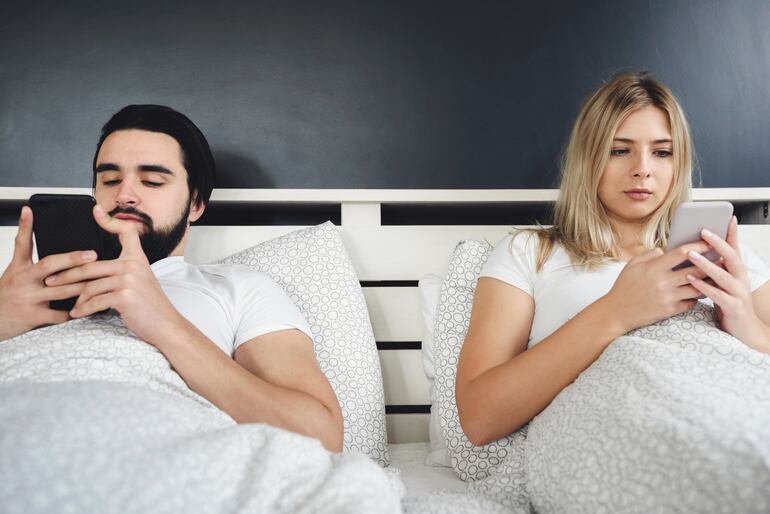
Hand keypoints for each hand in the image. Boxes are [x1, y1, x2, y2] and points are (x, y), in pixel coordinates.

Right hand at [0, 207, 95, 339]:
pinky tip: (89, 306)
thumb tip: (29, 217)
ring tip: (101, 280)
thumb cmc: (9, 293)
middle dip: (73, 260)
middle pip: (49, 265)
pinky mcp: (34, 317)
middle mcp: (23, 280)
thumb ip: (24, 248)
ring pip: (61, 290)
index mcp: (20, 267)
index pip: (22, 243)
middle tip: (93, 255)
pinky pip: (59, 314)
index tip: (31, 211)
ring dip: (83, 286)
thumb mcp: (14, 269)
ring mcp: (29, 299)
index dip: (25, 226)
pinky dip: (75, 311)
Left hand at [48, 205, 184, 345]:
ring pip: (90, 285)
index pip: (126, 232)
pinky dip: (83, 309)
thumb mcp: (141, 281)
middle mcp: (133, 265)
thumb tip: (96, 270)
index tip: (95, 211)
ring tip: (68, 304)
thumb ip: (124, 270)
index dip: (110, 220)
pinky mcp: (125, 296)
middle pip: (90, 264)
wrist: (166, 324)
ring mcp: (129, 279)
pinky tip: (77, 313)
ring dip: (75, 297)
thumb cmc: (150, 305)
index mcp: (137, 258)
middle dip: (67, 274)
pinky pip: (95, 301)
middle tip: (51, 280)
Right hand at [604, 239, 714, 332]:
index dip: (699, 246)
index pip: (683, 253)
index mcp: (654, 268)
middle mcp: (663, 282)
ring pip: (698, 287)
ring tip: (716, 276)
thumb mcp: (632, 265)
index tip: (709, 242)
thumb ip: (651, 255)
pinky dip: (695, 297)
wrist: (616, 312)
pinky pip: (691, 302)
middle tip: (721, 258)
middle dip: (711, 263)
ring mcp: (668, 297)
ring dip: (708, 282)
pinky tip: (697, 293)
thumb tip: (667, 250)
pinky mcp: (670, 310)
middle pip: (696, 269)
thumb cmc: (623, 287)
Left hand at [685, 216, 767, 349]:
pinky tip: (690, 279)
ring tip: (691, 253)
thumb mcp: (723, 284)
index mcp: (738, 272)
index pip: (735, 249)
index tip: (728, 217)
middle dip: (718, 243)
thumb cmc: (729, 305)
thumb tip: (696, 253)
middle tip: (703, 230)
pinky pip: (717, 295)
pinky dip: (703, 286)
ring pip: (723, 275)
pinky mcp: (733, 307)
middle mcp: (741, 279)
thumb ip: (715, 270)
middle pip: (732, 257)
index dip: (732, 234)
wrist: (745, 332)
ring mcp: (738, 293)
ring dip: (706, 263)